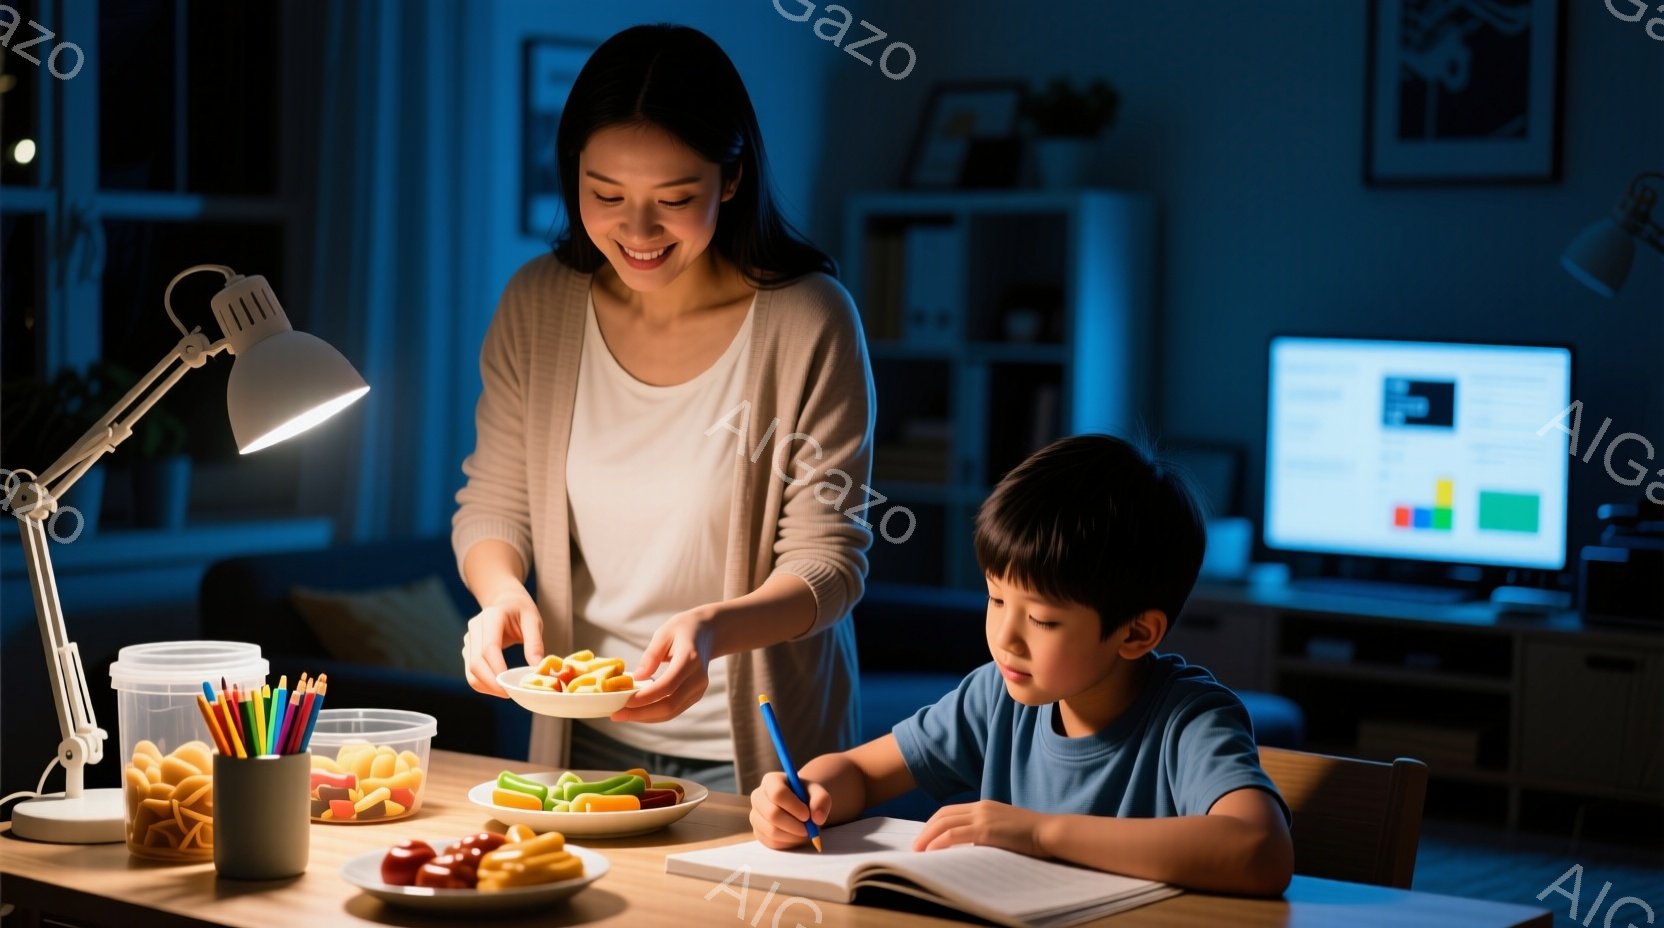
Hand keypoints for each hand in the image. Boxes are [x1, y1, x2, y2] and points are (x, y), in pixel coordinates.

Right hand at [462, 587, 543, 696]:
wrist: (504, 600)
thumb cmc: (521, 609)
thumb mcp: (533, 620)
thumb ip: (535, 642)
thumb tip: (537, 667)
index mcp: (491, 617)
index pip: (489, 648)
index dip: (497, 669)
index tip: (510, 685)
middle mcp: (475, 628)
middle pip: (476, 662)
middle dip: (491, 683)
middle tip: (511, 694)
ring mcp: (469, 639)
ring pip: (470, 671)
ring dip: (486, 686)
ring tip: (506, 693)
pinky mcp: (468, 650)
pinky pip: (471, 672)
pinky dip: (483, 684)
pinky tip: (499, 687)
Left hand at [610, 606, 716, 721]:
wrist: (709, 633)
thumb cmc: (683, 629)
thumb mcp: (664, 633)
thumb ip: (651, 655)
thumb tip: (638, 677)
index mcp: (690, 659)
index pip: (668, 685)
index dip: (646, 697)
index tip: (624, 702)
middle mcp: (698, 678)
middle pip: (670, 705)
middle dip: (641, 713)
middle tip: (617, 715)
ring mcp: (699, 689)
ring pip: (672, 712)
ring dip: (646, 717)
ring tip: (623, 715)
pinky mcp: (695, 695)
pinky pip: (674, 710)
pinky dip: (655, 714)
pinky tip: (637, 711)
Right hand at [750, 772, 830, 849]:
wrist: (799, 807)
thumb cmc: (807, 797)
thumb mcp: (818, 793)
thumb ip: (821, 800)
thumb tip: (817, 818)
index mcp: (771, 781)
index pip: (777, 793)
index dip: (793, 806)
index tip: (807, 815)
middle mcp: (758, 796)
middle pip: (772, 814)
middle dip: (793, 825)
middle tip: (808, 829)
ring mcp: (755, 815)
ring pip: (771, 831)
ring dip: (792, 835)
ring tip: (805, 832)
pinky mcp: (758, 832)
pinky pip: (771, 842)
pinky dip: (787, 843)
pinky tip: (796, 836)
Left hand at [913, 800, 1046, 857]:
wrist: (1049, 832)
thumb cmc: (1031, 835)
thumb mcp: (1004, 828)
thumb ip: (987, 832)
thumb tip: (972, 845)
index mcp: (984, 806)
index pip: (950, 811)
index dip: (933, 824)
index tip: (924, 838)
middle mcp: (980, 808)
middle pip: (943, 815)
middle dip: (925, 830)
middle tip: (915, 846)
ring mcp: (983, 817)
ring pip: (944, 824)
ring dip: (927, 837)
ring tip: (918, 851)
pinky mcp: (986, 831)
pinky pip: (954, 835)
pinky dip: (939, 842)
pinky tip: (932, 851)